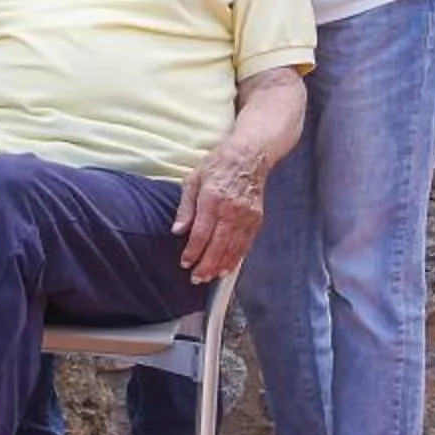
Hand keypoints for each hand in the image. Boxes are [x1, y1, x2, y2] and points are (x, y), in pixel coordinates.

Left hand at [171, 144, 267, 281]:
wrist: (249, 155)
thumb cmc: (218, 165)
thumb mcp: (193, 179)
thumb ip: (185, 207)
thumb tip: (177, 230)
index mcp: (211, 199)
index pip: (201, 233)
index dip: (192, 251)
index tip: (184, 263)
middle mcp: (230, 209)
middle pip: (217, 245)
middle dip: (206, 265)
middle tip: (196, 278)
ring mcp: (246, 216)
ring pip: (233, 248)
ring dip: (221, 265)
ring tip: (209, 278)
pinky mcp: (256, 219)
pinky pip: (246, 244)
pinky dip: (237, 258)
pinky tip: (228, 267)